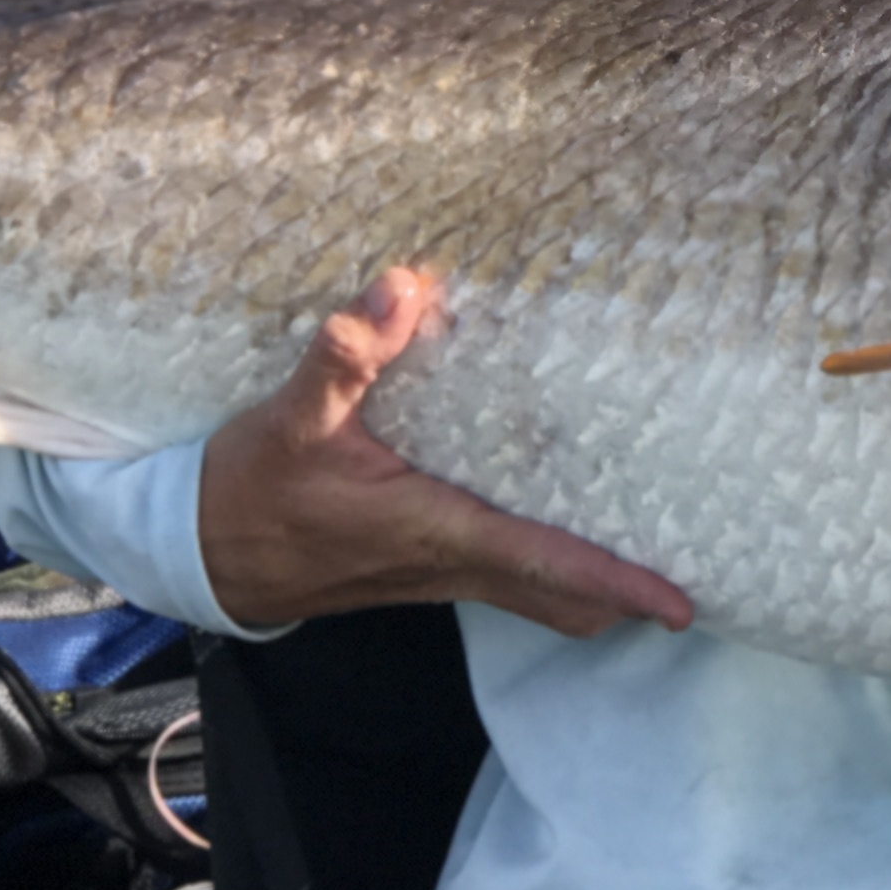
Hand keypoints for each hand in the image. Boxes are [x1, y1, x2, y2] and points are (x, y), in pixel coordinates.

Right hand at [196, 268, 694, 640]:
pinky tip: (563, 538)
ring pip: (530, 594)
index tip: (676, 603)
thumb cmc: (247, 489)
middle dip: (624, 596)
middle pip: (555, 595)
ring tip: (651, 564)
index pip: (540, 561)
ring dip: (590, 587)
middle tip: (695, 585)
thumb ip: (348, 354)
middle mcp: (444, 565)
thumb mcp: (291, 417)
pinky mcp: (417, 570)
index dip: (613, 581)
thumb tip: (406, 286)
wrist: (195, 554)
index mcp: (431, 530)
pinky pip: (503, 581)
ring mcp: (432, 575)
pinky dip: (547, 572)